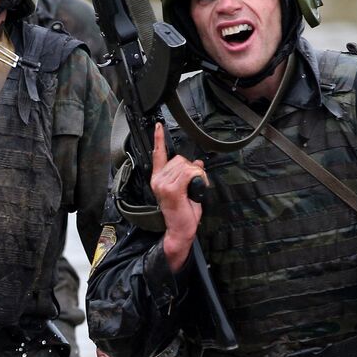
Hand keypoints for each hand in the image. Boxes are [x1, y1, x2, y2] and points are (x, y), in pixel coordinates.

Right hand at [150, 123, 205, 272]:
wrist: (180, 230)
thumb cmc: (183, 213)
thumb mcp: (188, 190)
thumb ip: (189, 175)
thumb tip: (198, 163)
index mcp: (158, 179)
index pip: (158, 154)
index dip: (159, 139)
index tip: (158, 126)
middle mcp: (158, 180)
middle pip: (180, 159)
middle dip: (192, 169)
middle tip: (195, 184)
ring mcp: (163, 184)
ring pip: (186, 166)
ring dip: (197, 175)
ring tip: (195, 189)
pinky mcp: (172, 189)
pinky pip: (190, 173)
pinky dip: (198, 178)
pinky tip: (196, 188)